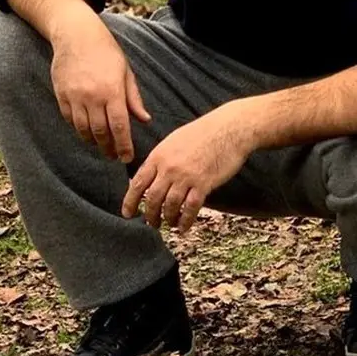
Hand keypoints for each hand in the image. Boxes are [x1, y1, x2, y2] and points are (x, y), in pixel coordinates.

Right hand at [49, 13, 149, 162]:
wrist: (76, 36)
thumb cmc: (107, 53)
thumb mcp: (126, 73)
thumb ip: (134, 99)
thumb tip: (144, 120)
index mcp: (113, 92)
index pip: (120, 126)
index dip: (123, 145)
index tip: (126, 158)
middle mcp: (92, 97)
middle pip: (100, 132)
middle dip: (108, 147)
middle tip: (114, 156)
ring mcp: (74, 97)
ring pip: (83, 129)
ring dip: (93, 141)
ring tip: (102, 146)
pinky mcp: (61, 95)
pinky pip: (69, 119)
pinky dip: (78, 129)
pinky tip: (87, 132)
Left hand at [122, 103, 254, 232]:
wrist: (229, 128)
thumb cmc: (204, 132)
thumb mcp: (174, 141)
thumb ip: (161, 159)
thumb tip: (151, 176)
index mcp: (159, 156)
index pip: (137, 183)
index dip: (130, 201)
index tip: (128, 213)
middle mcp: (169, 168)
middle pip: (152, 198)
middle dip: (150, 215)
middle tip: (152, 223)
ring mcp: (186, 177)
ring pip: (170, 206)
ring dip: (168, 219)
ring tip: (169, 224)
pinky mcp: (204, 184)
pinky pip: (191, 208)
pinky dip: (185, 220)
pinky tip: (183, 227)